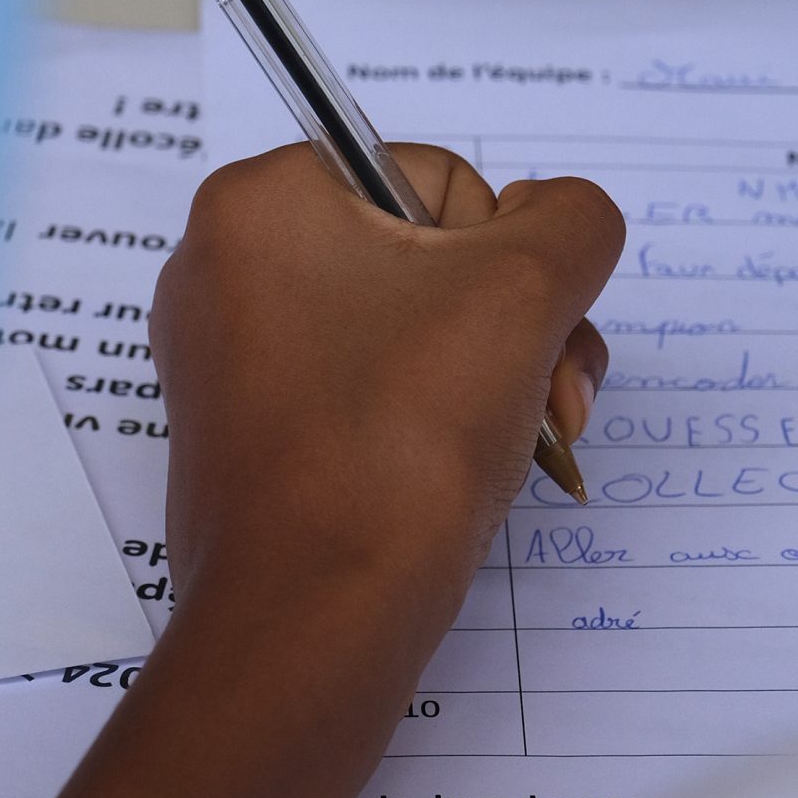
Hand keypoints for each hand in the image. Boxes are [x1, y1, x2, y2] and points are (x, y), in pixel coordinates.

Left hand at [151, 142, 624, 659]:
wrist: (317, 618)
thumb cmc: (398, 443)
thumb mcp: (524, 291)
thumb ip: (572, 220)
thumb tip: (562, 218)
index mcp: (260, 202)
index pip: (439, 179)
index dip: (506, 258)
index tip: (524, 330)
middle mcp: (225, 268)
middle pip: (426, 259)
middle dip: (512, 327)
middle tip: (551, 398)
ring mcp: (232, 360)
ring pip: (409, 331)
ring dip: (491, 377)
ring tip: (525, 444)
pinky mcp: (253, 436)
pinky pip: (367, 394)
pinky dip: (433, 423)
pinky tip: (470, 474)